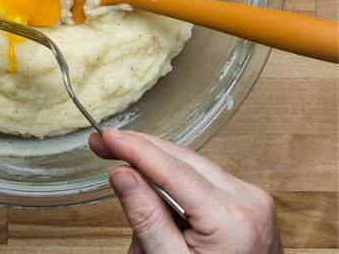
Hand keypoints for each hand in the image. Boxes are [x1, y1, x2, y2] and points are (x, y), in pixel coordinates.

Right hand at [91, 129, 281, 253]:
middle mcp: (248, 200)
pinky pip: (205, 178)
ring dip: (157, 170)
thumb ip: (147, 218)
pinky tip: (158, 195)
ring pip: (192, 165)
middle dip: (140, 152)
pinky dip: (178, 183)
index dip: (134, 148)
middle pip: (181, 160)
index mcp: (230, 218)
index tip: (105, 137)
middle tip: (103, 146)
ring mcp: (253, 199)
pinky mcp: (251, 202)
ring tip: (129, 186)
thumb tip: (122, 174)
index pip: (172, 169)